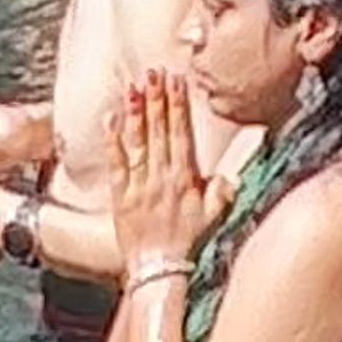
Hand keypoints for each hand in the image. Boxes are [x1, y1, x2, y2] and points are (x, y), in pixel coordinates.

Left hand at [111, 63, 213, 271]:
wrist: (160, 270)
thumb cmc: (190, 244)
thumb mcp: (215, 216)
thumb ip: (223, 190)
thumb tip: (231, 172)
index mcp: (185, 179)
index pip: (181, 133)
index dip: (178, 105)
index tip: (176, 82)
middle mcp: (161, 178)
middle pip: (159, 131)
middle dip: (157, 99)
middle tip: (153, 72)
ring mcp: (139, 186)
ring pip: (138, 142)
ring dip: (136, 113)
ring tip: (133, 87)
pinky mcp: (120, 197)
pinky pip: (116, 164)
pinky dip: (113, 141)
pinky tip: (111, 120)